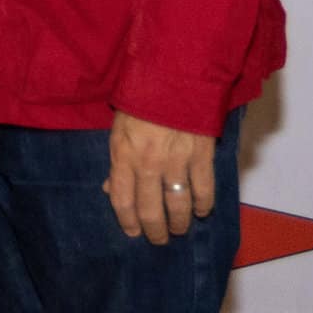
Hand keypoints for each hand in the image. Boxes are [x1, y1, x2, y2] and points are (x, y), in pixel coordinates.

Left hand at [104, 110, 215, 244]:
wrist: (175, 73)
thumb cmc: (142, 97)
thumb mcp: (119, 127)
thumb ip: (117, 160)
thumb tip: (109, 189)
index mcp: (124, 155)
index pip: (122, 200)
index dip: (127, 222)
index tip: (133, 233)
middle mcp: (148, 164)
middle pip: (150, 210)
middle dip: (155, 230)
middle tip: (159, 239)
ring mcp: (176, 161)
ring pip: (177, 205)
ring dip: (179, 223)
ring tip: (180, 230)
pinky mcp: (201, 155)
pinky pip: (203, 189)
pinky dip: (203, 204)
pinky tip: (202, 211)